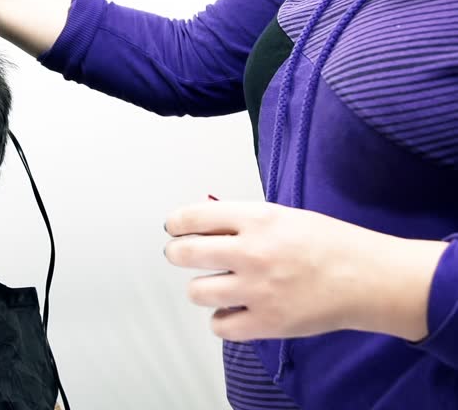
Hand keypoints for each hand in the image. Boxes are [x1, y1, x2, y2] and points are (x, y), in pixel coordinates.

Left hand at [163, 201, 446, 341]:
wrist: (370, 279)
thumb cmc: (333, 245)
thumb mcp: (285, 216)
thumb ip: (244, 220)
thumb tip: (205, 222)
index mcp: (258, 219)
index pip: (194, 218)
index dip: (176, 223)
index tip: (173, 228)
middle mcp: (252, 252)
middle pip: (185, 254)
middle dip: (177, 253)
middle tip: (180, 254)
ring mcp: (257, 290)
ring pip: (197, 292)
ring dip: (202, 288)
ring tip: (215, 285)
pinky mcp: (267, 322)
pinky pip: (220, 326)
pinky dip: (222, 320)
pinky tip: (233, 311)